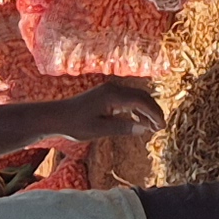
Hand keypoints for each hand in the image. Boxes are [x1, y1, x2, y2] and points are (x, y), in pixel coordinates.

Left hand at [36, 78, 163, 143]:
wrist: (56, 117)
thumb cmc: (75, 124)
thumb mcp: (99, 129)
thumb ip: (122, 127)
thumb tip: (144, 128)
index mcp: (112, 95)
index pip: (141, 101)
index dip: (154, 113)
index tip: (162, 126)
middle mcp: (113, 89)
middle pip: (141, 97)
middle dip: (153, 111)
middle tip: (161, 127)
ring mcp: (109, 91)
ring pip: (135, 98)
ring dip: (145, 111)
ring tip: (152, 127)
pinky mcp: (105, 96)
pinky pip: (127, 100)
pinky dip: (135, 110)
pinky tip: (138, 122)